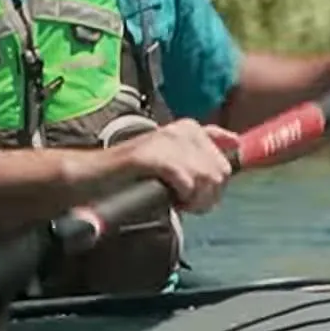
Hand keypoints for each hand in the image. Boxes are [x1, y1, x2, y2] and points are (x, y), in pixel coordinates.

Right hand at [104, 116, 239, 212]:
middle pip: (221, 171)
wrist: (94, 176)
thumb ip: (201, 157)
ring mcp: (168, 140)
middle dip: (207, 194)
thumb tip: (235, 146)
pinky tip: (168, 197)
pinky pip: (187, 182)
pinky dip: (180, 197)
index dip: (219, 176)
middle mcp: (182, 130)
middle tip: (184, 201)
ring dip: (194, 199)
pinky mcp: (154, 155)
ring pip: (208, 179)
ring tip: (174, 199)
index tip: (205, 188)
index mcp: (189, 128)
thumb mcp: (174, 162)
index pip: (228, 145)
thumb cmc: (133, 175)